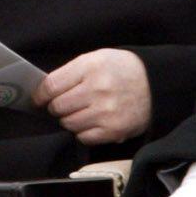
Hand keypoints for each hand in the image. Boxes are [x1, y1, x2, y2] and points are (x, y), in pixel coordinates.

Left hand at [35, 49, 151, 144]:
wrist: (156, 82)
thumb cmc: (121, 69)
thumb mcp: (96, 58)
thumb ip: (70, 72)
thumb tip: (44, 91)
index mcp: (90, 67)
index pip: (51, 86)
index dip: (40, 95)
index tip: (39, 99)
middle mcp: (98, 89)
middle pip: (58, 107)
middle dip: (57, 107)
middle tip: (65, 104)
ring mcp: (106, 112)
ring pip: (69, 124)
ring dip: (70, 119)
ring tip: (82, 111)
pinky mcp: (114, 130)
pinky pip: (84, 137)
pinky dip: (83, 131)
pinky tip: (92, 121)